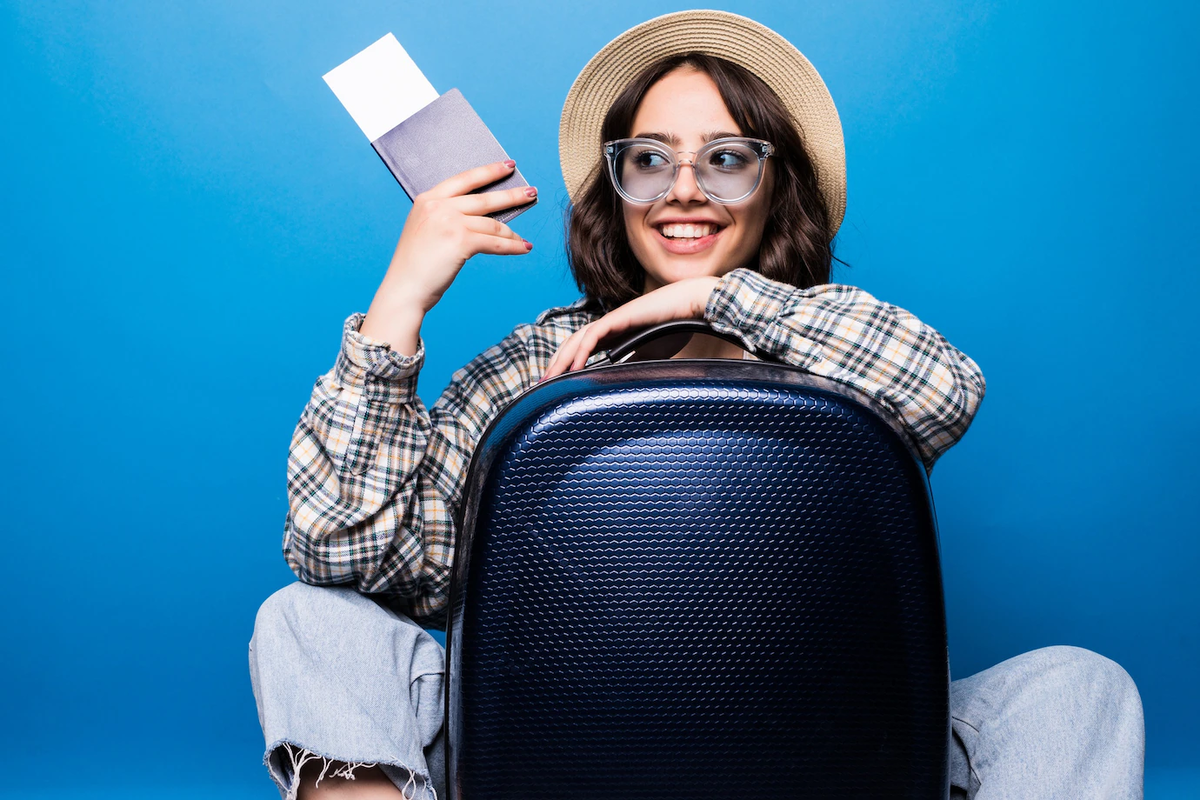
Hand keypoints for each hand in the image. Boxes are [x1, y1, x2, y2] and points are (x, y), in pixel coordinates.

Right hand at [361, 160, 534, 348]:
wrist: (404, 288)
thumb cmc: (415, 265)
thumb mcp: (425, 229)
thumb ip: (445, 216)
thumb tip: (483, 216)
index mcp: (427, 199)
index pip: (465, 179)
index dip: (489, 171)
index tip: (508, 166)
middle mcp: (438, 206)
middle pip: (484, 198)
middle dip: (512, 195)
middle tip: (532, 192)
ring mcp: (450, 222)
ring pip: (493, 223)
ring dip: (512, 232)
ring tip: (524, 238)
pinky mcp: (461, 241)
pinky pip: (495, 242)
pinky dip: (512, 247)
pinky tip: (524, 248)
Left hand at [541, 276, 719, 379]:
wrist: (690, 306)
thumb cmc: (674, 326)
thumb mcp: (650, 354)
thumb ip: (634, 364)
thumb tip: (621, 381)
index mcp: (612, 335)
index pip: (580, 350)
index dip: (565, 365)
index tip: (555, 385)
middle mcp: (607, 326)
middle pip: (572, 345)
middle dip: (555, 365)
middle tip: (540, 385)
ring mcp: (611, 320)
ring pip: (576, 340)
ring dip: (561, 359)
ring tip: (550, 379)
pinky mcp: (618, 318)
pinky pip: (593, 336)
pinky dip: (581, 352)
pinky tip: (574, 367)